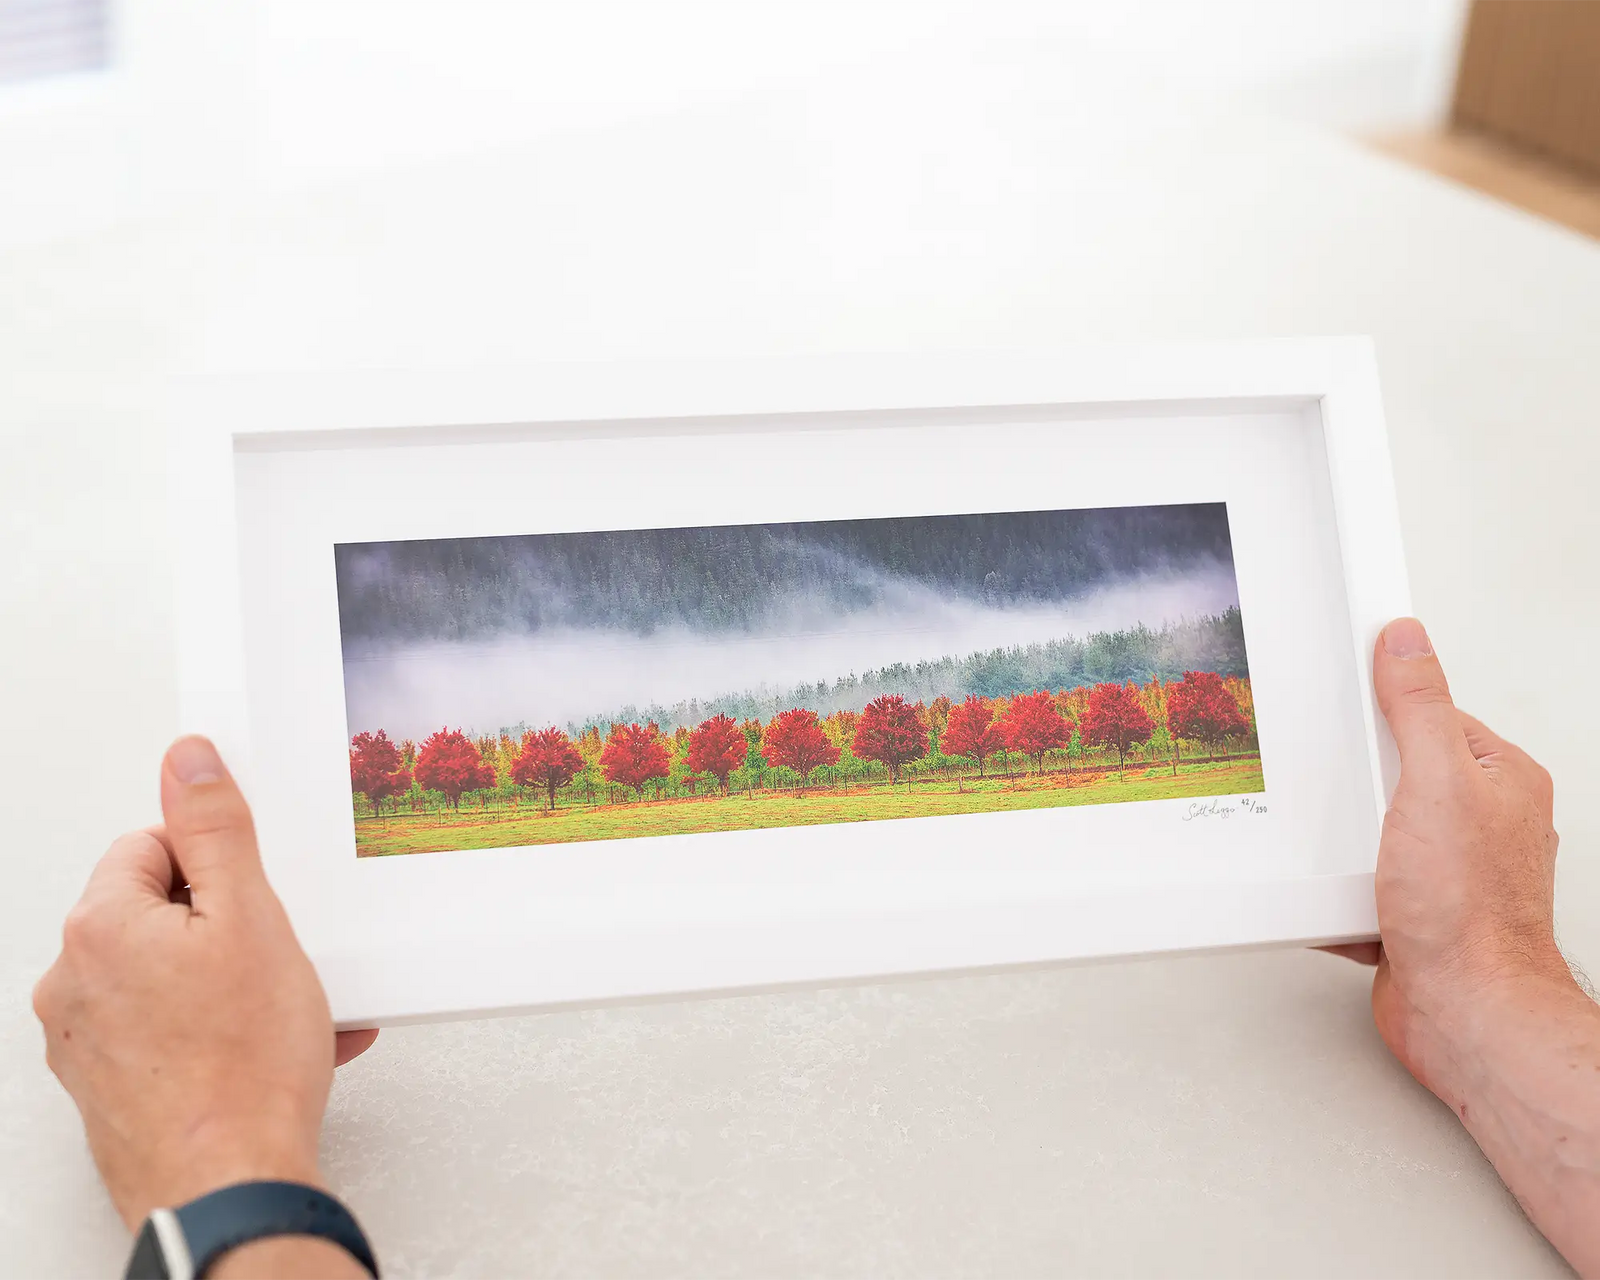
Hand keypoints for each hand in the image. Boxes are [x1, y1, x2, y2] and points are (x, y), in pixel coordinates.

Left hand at [33, 736, 377, 1229]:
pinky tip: (268, 1047)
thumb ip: (214, 829)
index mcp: (98, 926)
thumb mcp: (250, 917)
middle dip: (225, 926)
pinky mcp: (110, 1085)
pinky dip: (216, 1028)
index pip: (152, 845)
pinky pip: (166, 1028)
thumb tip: (187, 761)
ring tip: (279, 1012)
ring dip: (229, 980)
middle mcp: (72, 982)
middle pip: (159, 910)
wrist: (230, 1184)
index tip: (251, 899)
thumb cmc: (241, 1069)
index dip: (216, 868)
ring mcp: (85, 1040)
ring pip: (167, 973)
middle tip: (272, 957)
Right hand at [1342, 617, 1569, 1093]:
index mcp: (1500, 780)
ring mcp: (1445, 870)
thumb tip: (1407, 640)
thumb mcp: (1436, 782)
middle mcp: (1479, 824)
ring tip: (1338, 845)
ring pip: (1372, 829)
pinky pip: (1357, 882)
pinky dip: (1335, 887)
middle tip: (1342, 791)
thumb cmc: (1469, 914)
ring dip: (1341, 840)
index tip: (1348, 706)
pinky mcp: (1411, 912)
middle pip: (1395, 772)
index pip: (1434, 716)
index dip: (1385, 713)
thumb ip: (1420, 707)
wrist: (1465, 1014)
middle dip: (1356, 783)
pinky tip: (1331, 889)